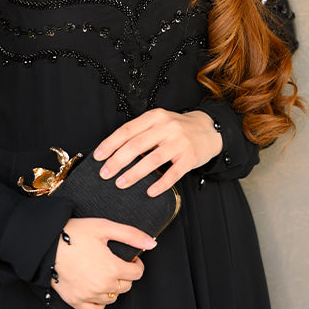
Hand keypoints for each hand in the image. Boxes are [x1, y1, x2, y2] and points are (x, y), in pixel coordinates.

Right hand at [53, 217, 154, 308]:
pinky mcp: (75, 301)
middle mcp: (103, 286)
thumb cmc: (74, 233)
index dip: (136, 264)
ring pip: (112, 298)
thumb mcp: (105, 227)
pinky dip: (99, 303)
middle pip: (126, 286)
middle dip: (125, 275)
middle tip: (116, 263)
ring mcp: (88, 295)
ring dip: (113, 288)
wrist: (45, 244)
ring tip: (105, 274)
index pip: (137, 273)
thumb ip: (131, 235)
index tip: (130, 258)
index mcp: (112, 268)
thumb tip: (152, 244)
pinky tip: (96, 290)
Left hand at [93, 108, 222, 196]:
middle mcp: (167, 127)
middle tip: (105, 173)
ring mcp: (179, 143)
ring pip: (152, 159)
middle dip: (117, 161)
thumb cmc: (178, 129)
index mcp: (155, 117)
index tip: (98, 156)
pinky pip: (173, 173)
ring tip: (120, 183)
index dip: (110, 144)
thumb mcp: (160, 122)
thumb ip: (141, 132)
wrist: (210, 130)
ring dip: (134, 173)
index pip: (128, 130)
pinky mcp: (190, 158)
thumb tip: (114, 150)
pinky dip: (160, 184)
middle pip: (137, 145)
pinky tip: (150, 191)